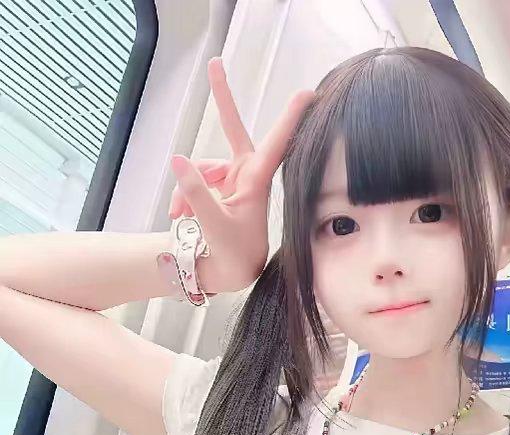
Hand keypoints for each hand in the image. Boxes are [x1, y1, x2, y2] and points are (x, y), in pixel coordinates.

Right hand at [168, 57, 313, 292]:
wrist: (230, 271)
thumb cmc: (233, 251)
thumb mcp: (213, 223)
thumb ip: (195, 192)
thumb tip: (177, 159)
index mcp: (256, 182)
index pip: (276, 144)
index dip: (289, 118)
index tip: (307, 94)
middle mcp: (247, 174)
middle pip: (232, 129)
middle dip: (222, 99)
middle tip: (215, 63)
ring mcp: (233, 179)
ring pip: (201, 166)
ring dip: (187, 188)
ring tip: (178, 215)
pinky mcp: (220, 186)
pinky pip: (195, 178)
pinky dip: (184, 194)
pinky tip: (178, 216)